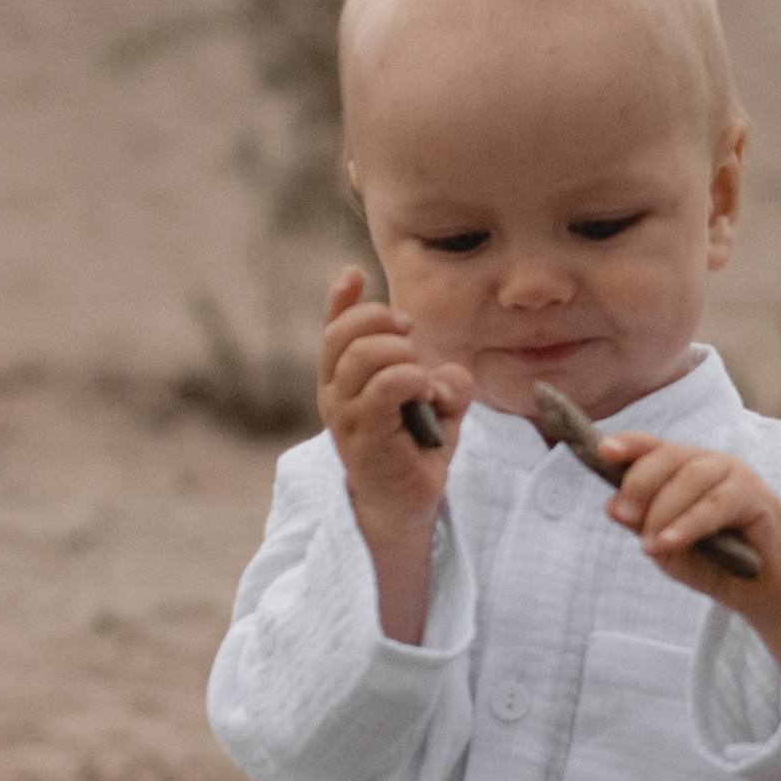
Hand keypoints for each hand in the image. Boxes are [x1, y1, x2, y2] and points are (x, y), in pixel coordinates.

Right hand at [319, 269, 471, 642]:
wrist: (404, 505)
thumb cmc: (418, 451)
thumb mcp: (435, 404)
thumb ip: (444, 379)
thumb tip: (447, 374)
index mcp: (344, 379)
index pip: (333, 330)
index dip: (341, 299)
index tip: (354, 274)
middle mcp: (334, 393)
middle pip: (345, 334)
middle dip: (384, 322)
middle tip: (414, 339)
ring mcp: (345, 414)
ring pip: (365, 355)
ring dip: (403, 356)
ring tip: (422, 382)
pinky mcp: (364, 435)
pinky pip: (387, 386)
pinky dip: (414, 380)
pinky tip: (427, 398)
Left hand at [596, 434, 780, 695]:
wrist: (768, 592)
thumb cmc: (718, 565)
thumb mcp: (671, 549)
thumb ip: (645, 527)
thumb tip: (614, 507)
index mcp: (686, 469)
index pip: (654, 448)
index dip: (630, 445)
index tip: (604, 451)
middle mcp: (711, 464)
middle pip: (669, 457)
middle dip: (640, 483)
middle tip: (623, 514)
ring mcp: (737, 476)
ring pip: (691, 478)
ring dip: (663, 510)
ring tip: (649, 544)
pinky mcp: (759, 498)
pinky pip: (717, 504)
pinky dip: (689, 523)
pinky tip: (669, 542)